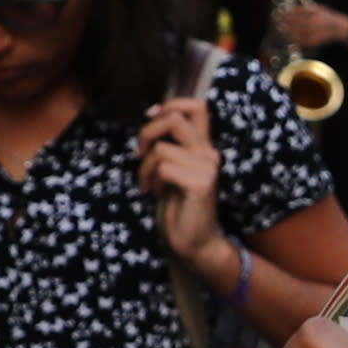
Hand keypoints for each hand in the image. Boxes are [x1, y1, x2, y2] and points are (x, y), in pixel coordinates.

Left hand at [137, 92, 229, 270]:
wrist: (196, 243)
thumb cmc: (179, 208)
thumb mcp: (171, 170)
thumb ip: (169, 147)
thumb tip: (152, 118)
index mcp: (203, 147)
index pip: (197, 106)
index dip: (172, 104)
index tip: (152, 116)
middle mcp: (209, 153)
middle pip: (175, 119)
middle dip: (147, 133)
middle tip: (138, 154)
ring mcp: (207, 168)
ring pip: (162, 149)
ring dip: (145, 168)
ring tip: (148, 184)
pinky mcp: (201, 184)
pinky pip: (164, 168)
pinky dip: (151, 180)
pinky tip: (154, 194)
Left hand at [274, 0, 347, 58]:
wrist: (341, 28)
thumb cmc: (327, 16)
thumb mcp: (318, 8)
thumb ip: (306, 8)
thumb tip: (291, 9)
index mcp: (317, 12)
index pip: (300, 12)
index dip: (290, 13)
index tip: (281, 13)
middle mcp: (318, 22)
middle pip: (299, 22)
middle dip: (288, 23)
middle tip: (279, 22)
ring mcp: (318, 31)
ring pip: (301, 32)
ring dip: (291, 31)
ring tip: (282, 30)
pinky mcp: (318, 40)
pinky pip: (306, 41)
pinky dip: (297, 40)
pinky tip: (291, 38)